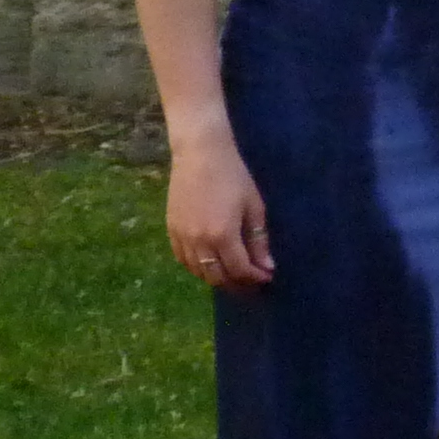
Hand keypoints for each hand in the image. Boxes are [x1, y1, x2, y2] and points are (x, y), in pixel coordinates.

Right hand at [166, 130, 273, 291]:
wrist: (200, 154)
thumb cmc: (233, 176)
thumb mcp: (253, 206)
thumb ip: (258, 239)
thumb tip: (267, 266)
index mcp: (222, 235)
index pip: (239, 270)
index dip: (255, 278)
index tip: (267, 276)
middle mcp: (199, 242)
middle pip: (217, 277)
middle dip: (237, 284)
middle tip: (251, 281)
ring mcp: (182, 238)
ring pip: (198, 272)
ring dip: (217, 278)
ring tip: (233, 274)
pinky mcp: (171, 231)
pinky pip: (183, 260)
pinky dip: (197, 268)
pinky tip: (210, 264)